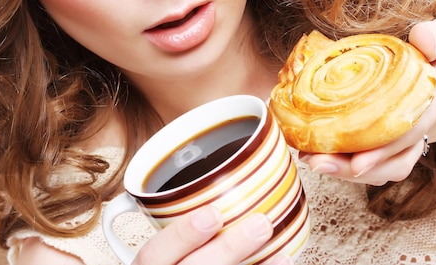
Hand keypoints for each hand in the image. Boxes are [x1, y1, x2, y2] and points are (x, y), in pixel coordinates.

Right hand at [133, 206, 292, 264]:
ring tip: (279, 247)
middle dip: (228, 248)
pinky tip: (282, 261)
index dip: (182, 234)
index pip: (154, 253)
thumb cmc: (174, 260)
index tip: (212, 212)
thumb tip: (206, 179)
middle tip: (259, 223)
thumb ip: (173, 226)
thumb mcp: (161, 248)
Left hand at [300, 16, 435, 194]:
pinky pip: (380, 161)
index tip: (357, 163)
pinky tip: (323, 154)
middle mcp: (427, 120)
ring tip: (313, 161)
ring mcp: (414, 136)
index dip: (386, 145)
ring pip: (387, 166)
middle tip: (316, 163)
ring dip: (348, 169)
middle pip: (395, 155)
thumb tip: (420, 39)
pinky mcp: (400, 142)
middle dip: (355, 165)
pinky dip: (351, 162)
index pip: (413, 123)